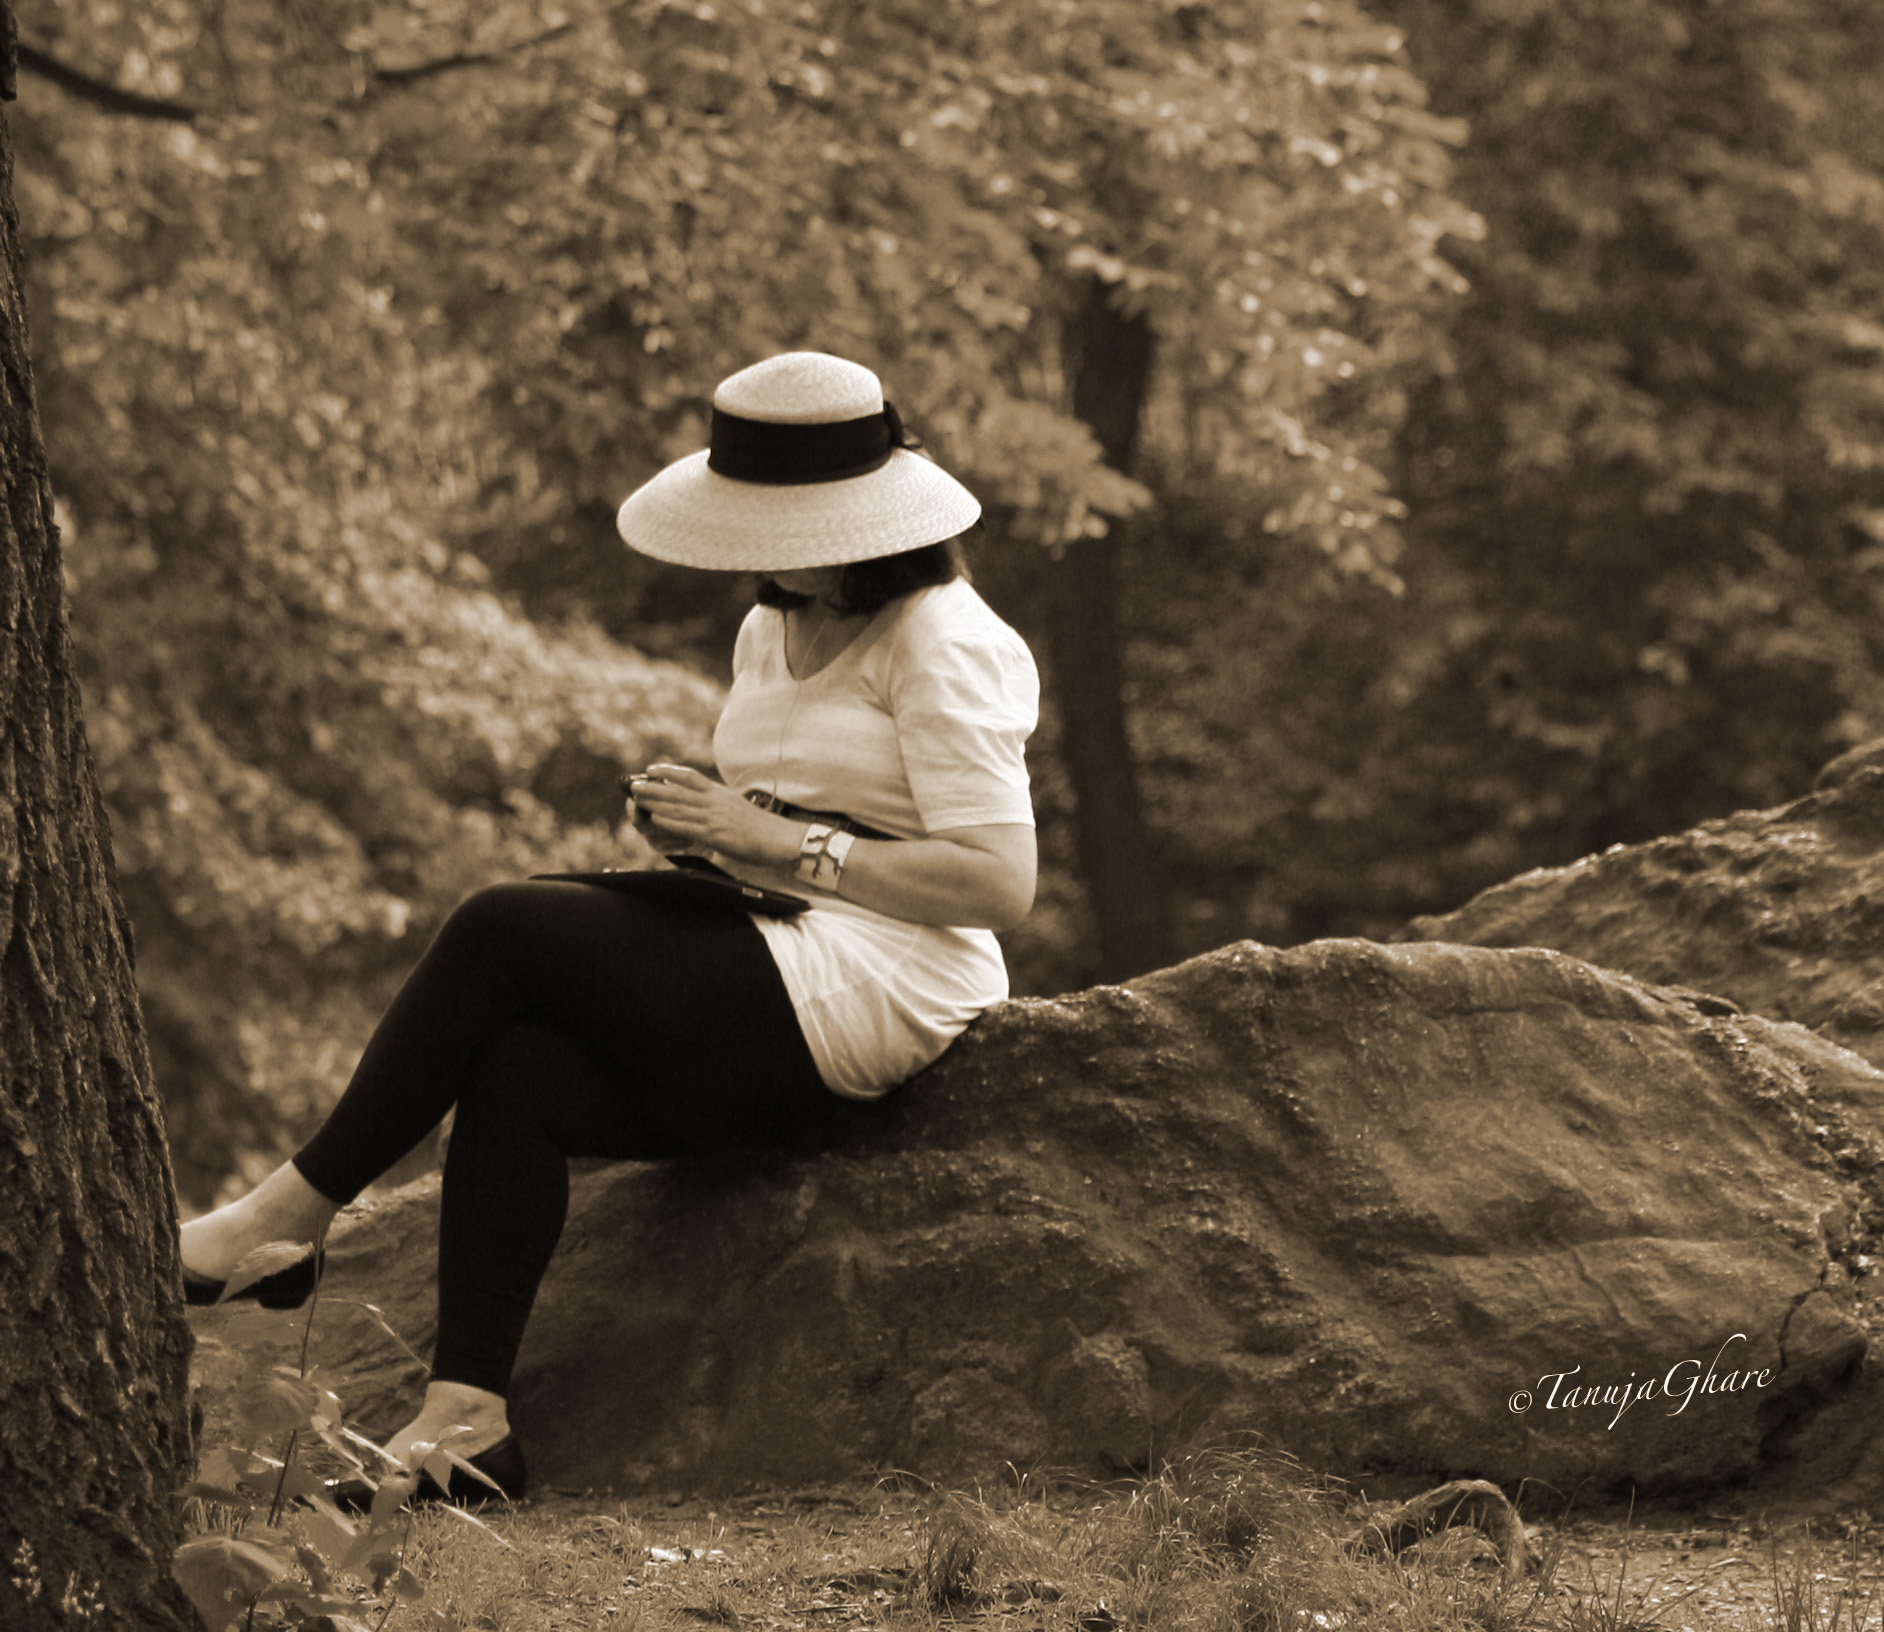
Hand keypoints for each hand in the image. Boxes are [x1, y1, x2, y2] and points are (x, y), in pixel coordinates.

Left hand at [624, 765, 801, 867]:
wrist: (781, 838)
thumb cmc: (761, 828)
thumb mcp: (737, 808)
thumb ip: (720, 804)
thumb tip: (705, 802)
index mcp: (720, 794)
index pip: (690, 777)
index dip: (669, 771)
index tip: (651, 768)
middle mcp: (715, 801)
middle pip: (678, 790)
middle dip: (654, 787)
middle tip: (633, 784)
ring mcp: (715, 817)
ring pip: (679, 807)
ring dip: (656, 803)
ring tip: (637, 799)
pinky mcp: (716, 834)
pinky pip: (688, 826)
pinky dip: (670, 822)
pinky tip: (655, 819)